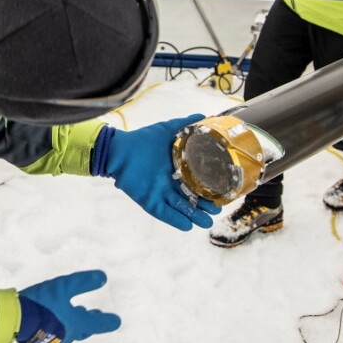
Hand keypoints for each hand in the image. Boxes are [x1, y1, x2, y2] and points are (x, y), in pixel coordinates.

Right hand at [16, 270, 120, 342]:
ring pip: (69, 331)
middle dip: (91, 321)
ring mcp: (54, 339)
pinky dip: (60, 325)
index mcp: (76, 324)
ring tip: (76, 314)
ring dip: (75, 323)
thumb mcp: (64, 286)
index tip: (117, 321)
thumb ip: (83, 282)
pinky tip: (54, 321)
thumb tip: (103, 277)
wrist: (15, 320)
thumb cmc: (41, 303)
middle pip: (84, 329)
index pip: (98, 324)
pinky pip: (56, 332)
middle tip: (97, 315)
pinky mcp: (41, 340)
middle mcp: (68, 334)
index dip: (108, 321)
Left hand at [95, 115, 219, 230]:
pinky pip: (164, 213)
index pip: (197, 182)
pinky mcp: (149, 201)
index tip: (223, 193)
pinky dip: (175, 219)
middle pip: (191, 198)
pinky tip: (187, 226)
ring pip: (180, 207)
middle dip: (204, 207)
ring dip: (194, 216)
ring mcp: (160, 193)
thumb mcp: (167, 130)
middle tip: (217, 210)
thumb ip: (185, 125)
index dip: (209, 189)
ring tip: (207, 223)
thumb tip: (204, 116)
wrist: (119, 150)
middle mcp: (170, 184)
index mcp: (178, 170)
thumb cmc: (143, 140)